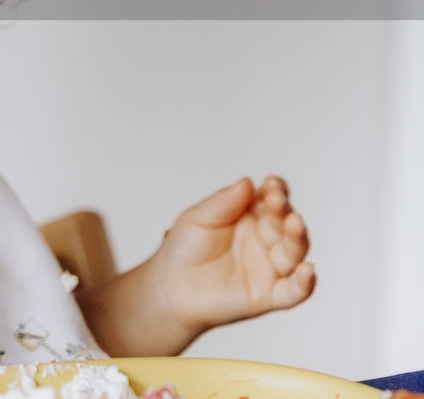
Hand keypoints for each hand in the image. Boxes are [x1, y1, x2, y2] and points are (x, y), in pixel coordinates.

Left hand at [151, 175, 315, 336]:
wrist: (169, 287)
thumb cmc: (184, 249)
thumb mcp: (198, 219)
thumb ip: (223, 202)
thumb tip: (247, 183)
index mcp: (250, 217)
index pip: (272, 200)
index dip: (276, 191)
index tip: (271, 183)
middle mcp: (265, 240)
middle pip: (285, 223)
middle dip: (284, 211)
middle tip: (276, 201)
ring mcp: (269, 267)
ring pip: (294, 252)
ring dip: (298, 237)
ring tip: (294, 223)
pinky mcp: (268, 295)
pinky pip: (294, 291)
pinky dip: (305, 283)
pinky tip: (308, 270)